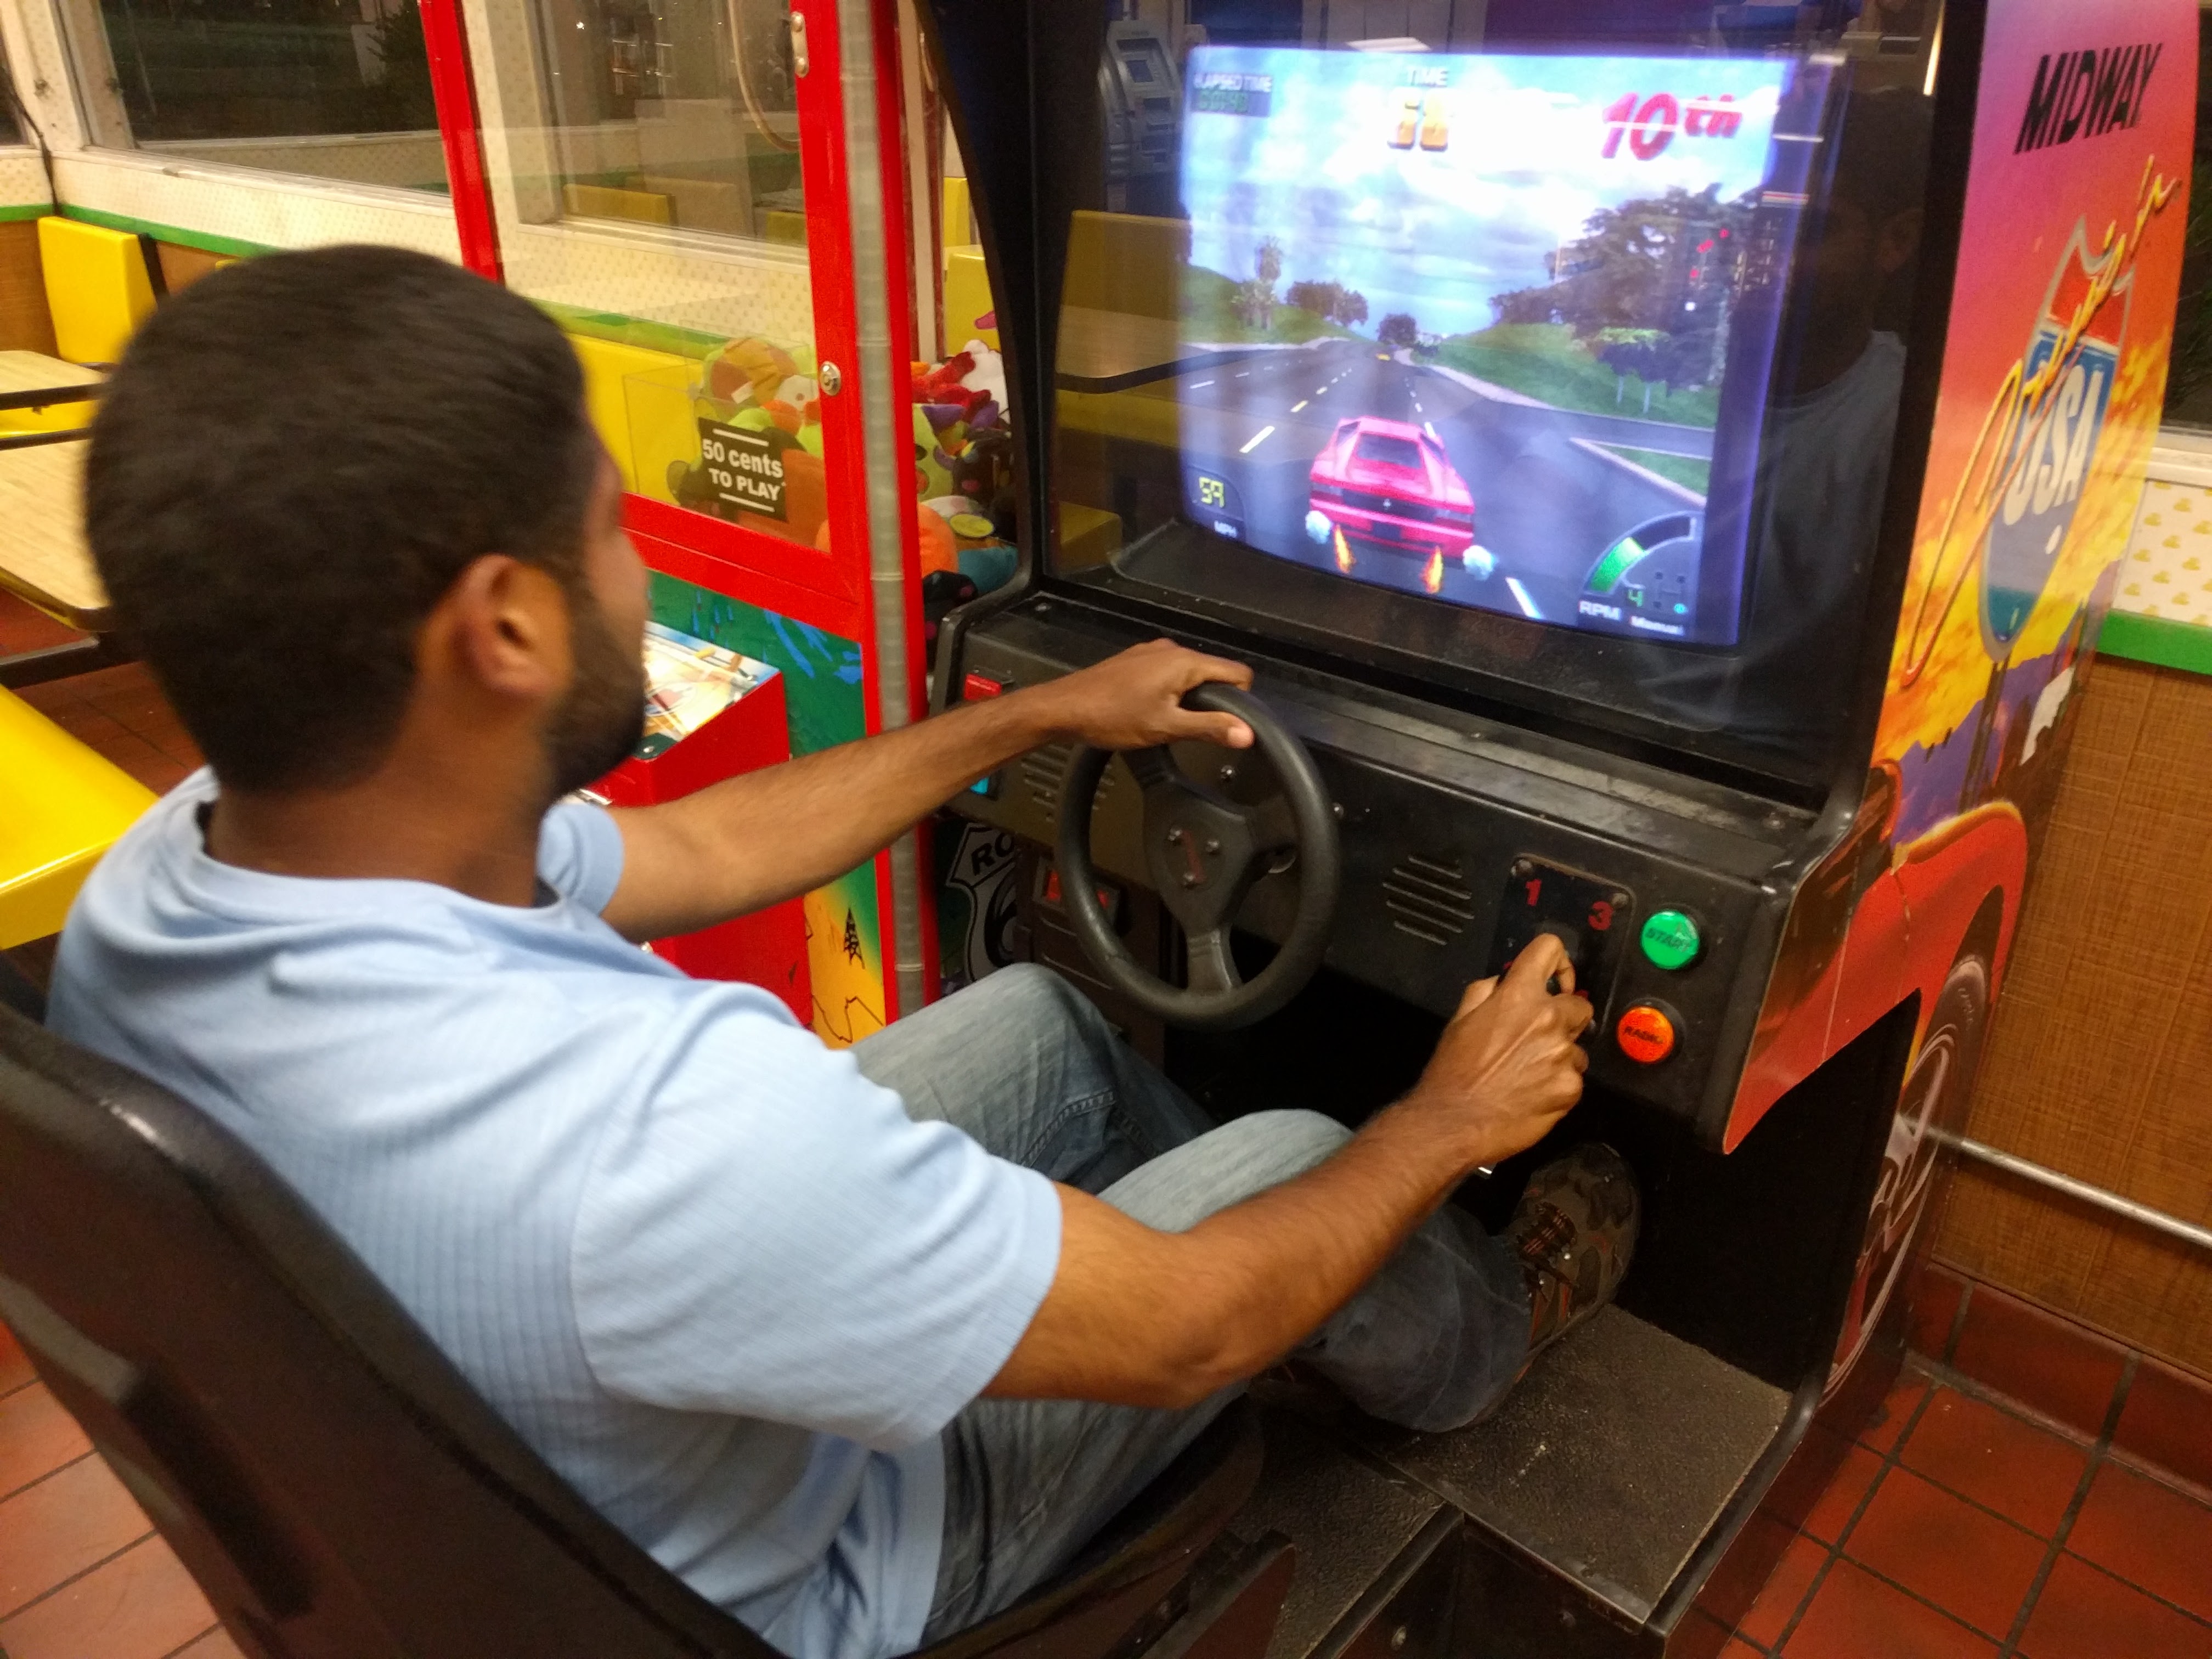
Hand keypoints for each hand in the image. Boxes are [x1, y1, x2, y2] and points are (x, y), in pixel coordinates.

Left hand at [1033, 639, 1255, 750]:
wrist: (1064, 709)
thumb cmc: (1111, 716)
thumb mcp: (1167, 728)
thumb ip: (1210, 728)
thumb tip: (1246, 733)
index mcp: (1184, 661)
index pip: (1237, 672)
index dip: (1242, 699)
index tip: (1231, 723)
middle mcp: (1170, 650)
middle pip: (1213, 673)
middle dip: (1212, 701)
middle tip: (1194, 729)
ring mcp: (1151, 653)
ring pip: (1188, 675)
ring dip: (1187, 698)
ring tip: (1168, 723)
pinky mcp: (1136, 662)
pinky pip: (1167, 674)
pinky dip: (1168, 693)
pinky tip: (1149, 712)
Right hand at [1402, 934, 1593, 1171]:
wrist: (1454, 1123)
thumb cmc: (1453, 1070)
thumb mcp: (1459, 1019)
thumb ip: (1487, 991)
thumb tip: (1507, 982)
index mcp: (1518, 996)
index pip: (1550, 949)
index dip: (1556, 962)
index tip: (1554, 981)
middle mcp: (1548, 1019)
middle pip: (1579, 1004)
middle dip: (1563, 1017)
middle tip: (1536, 1038)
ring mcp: (1563, 1055)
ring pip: (1577, 1046)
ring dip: (1559, 1055)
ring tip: (1528, 1073)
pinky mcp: (1571, 1088)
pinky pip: (1574, 1077)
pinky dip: (1558, 1084)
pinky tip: (1534, 1093)